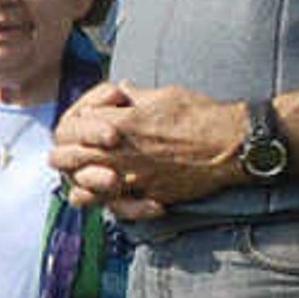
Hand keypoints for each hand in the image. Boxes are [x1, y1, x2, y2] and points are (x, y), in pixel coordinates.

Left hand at [53, 78, 239, 221]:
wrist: (233, 146)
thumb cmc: (200, 115)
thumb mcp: (162, 95)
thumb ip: (132, 96)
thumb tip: (120, 90)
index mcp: (119, 124)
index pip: (72, 126)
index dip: (74, 125)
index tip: (83, 125)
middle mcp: (119, 155)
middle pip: (67, 159)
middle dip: (65, 153)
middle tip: (72, 152)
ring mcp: (131, 180)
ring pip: (82, 189)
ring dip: (80, 180)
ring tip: (86, 175)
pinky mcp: (147, 197)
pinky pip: (113, 208)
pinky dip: (107, 202)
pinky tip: (111, 194)